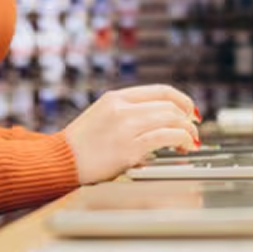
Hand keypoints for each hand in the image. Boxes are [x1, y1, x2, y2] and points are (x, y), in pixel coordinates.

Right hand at [60, 85, 199, 184]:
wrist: (60, 161)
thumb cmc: (80, 144)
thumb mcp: (102, 115)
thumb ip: (127, 112)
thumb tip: (160, 117)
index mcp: (116, 97)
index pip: (161, 90)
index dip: (182, 100)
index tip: (190, 111)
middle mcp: (122, 108)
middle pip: (169, 105)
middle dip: (187, 118)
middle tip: (192, 131)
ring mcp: (126, 127)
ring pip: (171, 119)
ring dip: (188, 131)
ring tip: (190, 142)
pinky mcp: (129, 148)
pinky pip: (166, 137)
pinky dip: (181, 140)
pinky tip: (183, 147)